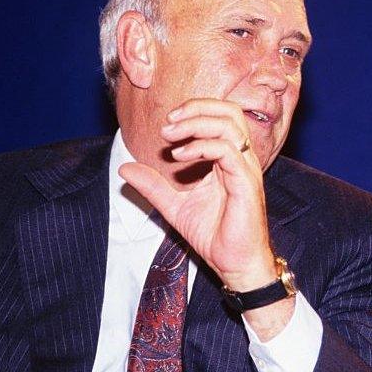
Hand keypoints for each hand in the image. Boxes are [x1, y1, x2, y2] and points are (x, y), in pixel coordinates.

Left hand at [119, 98, 277, 291]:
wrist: (234, 264)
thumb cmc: (215, 235)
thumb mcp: (174, 206)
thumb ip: (153, 185)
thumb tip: (125, 168)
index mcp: (229, 159)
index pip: (220, 116)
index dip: (194, 111)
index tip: (167, 124)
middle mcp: (241, 159)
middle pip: (230, 112)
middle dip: (197, 108)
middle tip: (169, 122)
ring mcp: (245, 170)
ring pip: (229, 126)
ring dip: (195, 124)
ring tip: (170, 136)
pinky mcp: (246, 183)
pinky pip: (227, 151)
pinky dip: (201, 147)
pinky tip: (179, 157)